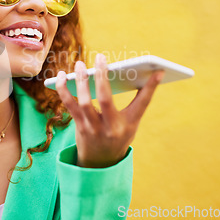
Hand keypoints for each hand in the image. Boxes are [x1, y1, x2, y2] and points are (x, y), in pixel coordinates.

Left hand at [55, 53, 164, 167]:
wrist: (100, 162)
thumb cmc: (118, 135)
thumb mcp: (131, 122)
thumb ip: (137, 101)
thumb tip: (149, 74)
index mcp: (128, 125)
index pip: (142, 103)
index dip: (151, 88)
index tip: (158, 70)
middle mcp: (110, 127)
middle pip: (105, 99)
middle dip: (102, 76)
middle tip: (100, 57)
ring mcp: (93, 128)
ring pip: (84, 102)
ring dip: (80, 81)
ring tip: (79, 64)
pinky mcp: (79, 126)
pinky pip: (69, 105)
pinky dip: (63, 90)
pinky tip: (61, 76)